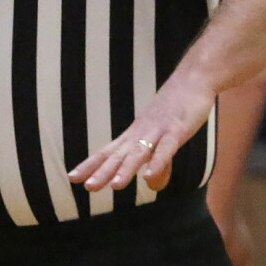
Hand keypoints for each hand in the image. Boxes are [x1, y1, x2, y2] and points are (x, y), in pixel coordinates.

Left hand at [67, 68, 214, 193]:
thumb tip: (151, 183)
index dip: (91, 165)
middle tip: (87, 187)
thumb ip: (157, 162)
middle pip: (118, 154)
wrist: (193, 78)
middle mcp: (141, 132)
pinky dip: (158, 162)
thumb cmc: (175, 109)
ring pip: (139, 152)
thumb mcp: (162, 138)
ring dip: (126, 169)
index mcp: (134, 134)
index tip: (72, 177)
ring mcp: (158, 130)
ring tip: (114, 186)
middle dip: (102, 171)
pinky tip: (149, 177)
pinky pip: (166, 148)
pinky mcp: (177, 129)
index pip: (108, 152)